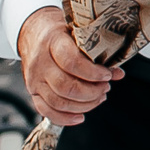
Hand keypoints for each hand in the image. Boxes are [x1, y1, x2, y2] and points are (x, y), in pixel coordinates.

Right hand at [18, 5, 119, 126]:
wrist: (33, 31)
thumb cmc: (59, 31)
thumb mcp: (78, 33)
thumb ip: (97, 52)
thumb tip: (117, 73)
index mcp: (52, 42)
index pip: (71, 62)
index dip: (93, 73)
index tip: (107, 75)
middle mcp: (40, 62)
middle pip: (66, 86)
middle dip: (91, 92)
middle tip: (105, 88)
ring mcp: (34, 78)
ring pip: (58, 101)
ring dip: (83, 105)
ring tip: (98, 98)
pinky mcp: (32, 91)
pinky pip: (46, 111)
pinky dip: (64, 118)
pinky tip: (80, 116)